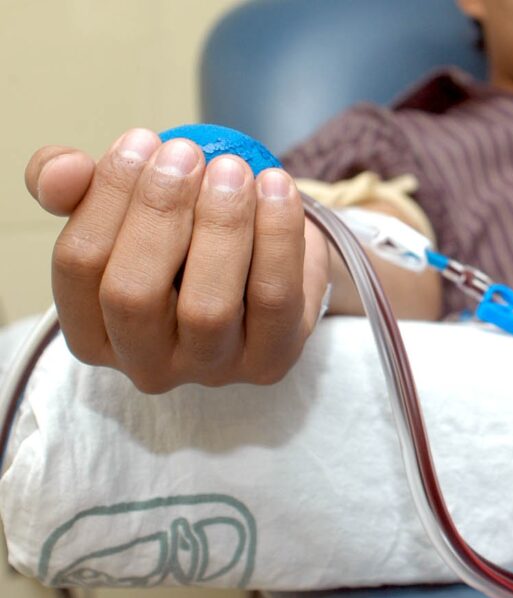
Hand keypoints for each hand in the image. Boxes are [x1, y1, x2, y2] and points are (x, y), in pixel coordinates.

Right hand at [24, 128, 329, 392]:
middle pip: (134, 294)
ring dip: (220, 225)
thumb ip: (76, 185)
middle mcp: (147, 363)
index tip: (143, 140)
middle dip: (159, 212)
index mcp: (94, 331)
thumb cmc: (182, 237)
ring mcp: (212, 369)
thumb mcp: (125, 206)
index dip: (107, 196)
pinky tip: (275, 185)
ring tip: (231, 169)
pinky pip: (274, 298)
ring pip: (208, 307)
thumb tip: (63, 170)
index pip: (79, 264)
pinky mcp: (272, 359)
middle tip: (186, 153)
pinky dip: (277, 234)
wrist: (265, 261)